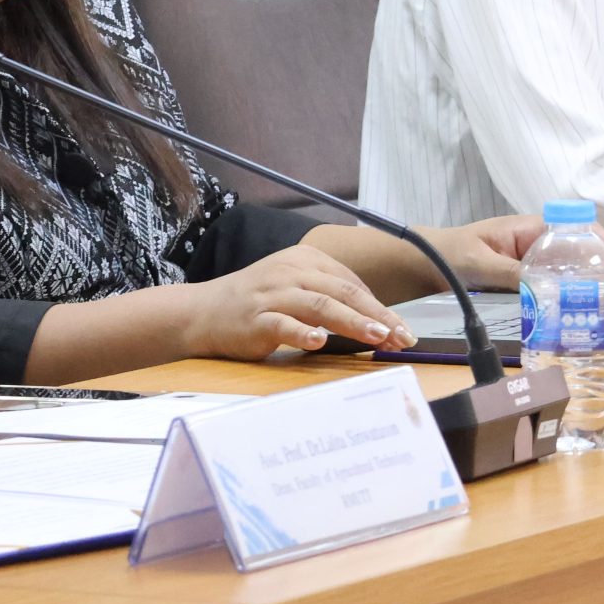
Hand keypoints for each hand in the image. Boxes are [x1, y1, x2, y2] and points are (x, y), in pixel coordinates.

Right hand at [183, 246, 414, 359]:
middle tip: (402, 337)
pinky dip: (303, 333)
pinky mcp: (256, 319)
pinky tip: (320, 343)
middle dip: (377, 315)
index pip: (351, 283)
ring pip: (321, 306)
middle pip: (343, 292)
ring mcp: (272, 295)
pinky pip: (283, 324)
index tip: (401, 331)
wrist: (202, 312)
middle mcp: (290, 272)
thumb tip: (375, 317)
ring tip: (378, 337)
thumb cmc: (255, 303)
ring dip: (353, 322)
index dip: (380, 307)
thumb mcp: (293, 286)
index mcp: (304, 260)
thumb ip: (328, 294)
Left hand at [420, 214, 603, 289]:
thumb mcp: (481, 263)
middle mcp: (536, 241)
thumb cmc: (452, 253)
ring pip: (573, 266)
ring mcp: (534, 259)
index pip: (572, 230)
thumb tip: (544, 284)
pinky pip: (559, 280)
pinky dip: (578, 288)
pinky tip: (593, 302)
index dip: (598, 242)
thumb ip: (512, 273)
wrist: (429, 263)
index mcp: (528, 228)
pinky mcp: (529, 275)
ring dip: (598, 278)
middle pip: (579, 249)